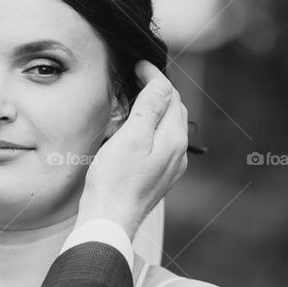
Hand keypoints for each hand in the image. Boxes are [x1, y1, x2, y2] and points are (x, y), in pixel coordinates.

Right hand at [78, 61, 187, 238]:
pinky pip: (162, 144)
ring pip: (169, 127)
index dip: (154, 76)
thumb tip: (161, 84)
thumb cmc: (114, 182)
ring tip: (136, 99)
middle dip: (159, 90)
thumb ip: (149, 109)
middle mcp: (177, 152)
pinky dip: (152, 128)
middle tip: (137, 78)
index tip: (138, 65)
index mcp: (173, 139)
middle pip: (174, 110)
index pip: (170, 95)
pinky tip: (138, 131)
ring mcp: (170, 166)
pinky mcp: (159, 177)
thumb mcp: (130, 138)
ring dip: (156, 109)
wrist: (109, 220)